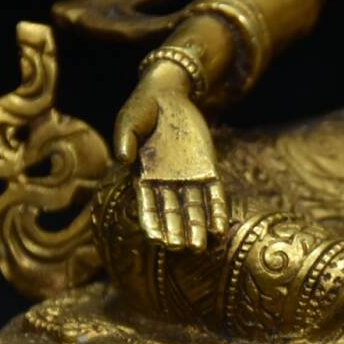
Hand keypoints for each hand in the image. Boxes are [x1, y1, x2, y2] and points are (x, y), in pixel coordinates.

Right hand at [114, 63, 228, 250]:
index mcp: (144, 176)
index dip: (152, 222)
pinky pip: (215, 194)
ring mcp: (189, 178)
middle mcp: (167, 183)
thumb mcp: (129, 120)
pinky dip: (217, 210)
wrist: (169, 95)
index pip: (148, 205)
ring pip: (195, 209)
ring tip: (200, 246)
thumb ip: (125, 138)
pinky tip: (220, 227)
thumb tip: (123, 158)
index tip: (156, 239)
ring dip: (198, 227)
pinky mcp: (208, 170)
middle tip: (181, 248)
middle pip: (173, 212)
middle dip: (177, 230)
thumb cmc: (143, 109)